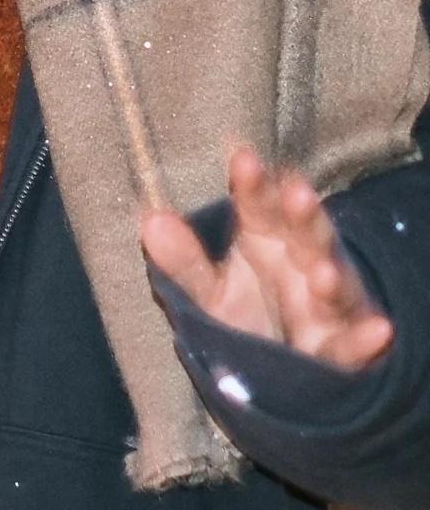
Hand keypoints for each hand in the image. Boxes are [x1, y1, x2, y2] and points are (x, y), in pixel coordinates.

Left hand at [139, 145, 394, 369]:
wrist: (283, 369)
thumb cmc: (248, 312)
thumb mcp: (208, 290)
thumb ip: (182, 261)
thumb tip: (149, 220)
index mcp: (263, 235)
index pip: (256, 203)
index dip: (251, 184)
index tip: (243, 159)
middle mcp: (300, 258)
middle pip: (303, 229)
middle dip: (301, 213)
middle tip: (297, 193)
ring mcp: (326, 301)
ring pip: (332, 281)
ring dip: (331, 273)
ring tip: (323, 271)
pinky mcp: (343, 345)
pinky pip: (353, 343)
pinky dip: (367, 338)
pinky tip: (379, 330)